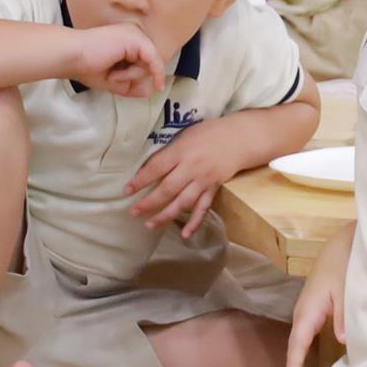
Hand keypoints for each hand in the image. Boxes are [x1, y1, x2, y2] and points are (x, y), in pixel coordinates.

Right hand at [69, 22, 164, 98]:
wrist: (71, 57)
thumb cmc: (86, 67)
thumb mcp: (114, 81)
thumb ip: (132, 85)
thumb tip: (149, 91)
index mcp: (129, 41)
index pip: (146, 63)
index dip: (138, 78)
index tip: (134, 88)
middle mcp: (135, 34)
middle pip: (150, 64)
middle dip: (133, 77)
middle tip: (111, 77)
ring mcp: (136, 34)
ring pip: (151, 64)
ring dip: (130, 76)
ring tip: (110, 72)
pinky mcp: (137, 38)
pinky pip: (152, 61)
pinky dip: (136, 73)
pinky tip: (120, 75)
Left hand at [125, 119, 242, 236]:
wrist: (239, 138)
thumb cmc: (209, 132)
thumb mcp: (186, 134)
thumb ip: (170, 150)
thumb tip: (150, 166)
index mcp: (181, 151)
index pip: (156, 167)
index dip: (140, 180)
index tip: (126, 190)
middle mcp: (192, 167)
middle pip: (167, 189)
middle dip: (149, 202)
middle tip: (133, 212)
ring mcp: (203, 180)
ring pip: (183, 202)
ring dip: (165, 215)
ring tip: (149, 225)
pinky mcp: (214, 189)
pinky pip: (203, 208)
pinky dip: (195, 222)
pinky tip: (186, 234)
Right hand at [284, 238, 348, 366]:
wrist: (342, 243)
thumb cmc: (343, 264)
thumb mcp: (346, 288)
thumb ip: (344, 314)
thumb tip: (342, 341)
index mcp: (309, 309)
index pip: (298, 344)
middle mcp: (303, 312)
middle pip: (294, 346)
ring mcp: (307, 310)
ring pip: (298, 341)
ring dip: (296, 362)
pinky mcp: (314, 309)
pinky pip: (304, 335)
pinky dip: (302, 351)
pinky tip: (307, 362)